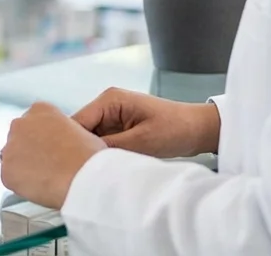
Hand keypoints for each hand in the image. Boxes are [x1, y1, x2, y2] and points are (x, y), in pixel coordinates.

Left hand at [0, 102, 106, 209]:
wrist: (83, 176)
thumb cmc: (88, 156)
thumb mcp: (80, 130)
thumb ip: (62, 131)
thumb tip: (60, 144)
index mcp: (40, 110)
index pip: (33, 122)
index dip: (43, 139)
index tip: (50, 149)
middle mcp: (20, 124)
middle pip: (20, 138)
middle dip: (30, 150)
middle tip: (47, 165)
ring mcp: (10, 147)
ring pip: (13, 158)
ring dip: (24, 167)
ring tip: (46, 178)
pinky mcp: (6, 170)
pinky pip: (11, 179)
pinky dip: (21, 185)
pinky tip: (39, 187)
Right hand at [73, 87, 220, 157]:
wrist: (197, 130)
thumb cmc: (175, 129)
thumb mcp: (141, 141)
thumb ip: (109, 147)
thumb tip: (84, 157)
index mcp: (110, 99)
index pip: (77, 122)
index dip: (72, 144)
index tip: (73, 165)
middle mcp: (107, 104)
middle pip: (81, 130)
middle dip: (83, 149)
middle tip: (85, 170)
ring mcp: (112, 115)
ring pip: (90, 137)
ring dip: (94, 152)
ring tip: (98, 169)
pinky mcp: (118, 127)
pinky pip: (102, 141)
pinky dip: (103, 153)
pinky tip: (107, 165)